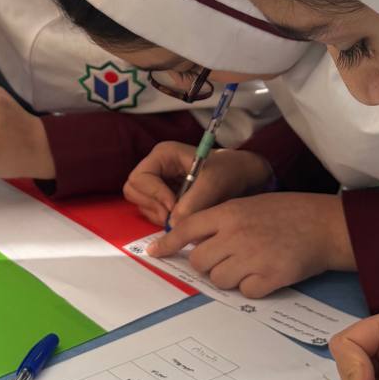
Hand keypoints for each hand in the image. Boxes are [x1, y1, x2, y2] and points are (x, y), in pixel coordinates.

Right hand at [124, 144, 270, 226]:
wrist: (244, 178)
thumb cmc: (229, 172)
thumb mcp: (214, 184)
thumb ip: (194, 202)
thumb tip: (173, 224)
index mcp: (163, 155)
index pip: (139, 178)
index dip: (153, 194)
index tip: (173, 206)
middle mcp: (156, 168)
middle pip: (134, 191)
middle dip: (153, 206)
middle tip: (174, 216)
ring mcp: (159, 184)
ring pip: (142, 205)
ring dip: (159, 215)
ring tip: (184, 216)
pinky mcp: (164, 199)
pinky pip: (153, 214)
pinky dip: (165, 220)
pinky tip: (184, 217)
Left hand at [146, 192, 355, 296]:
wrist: (325, 224)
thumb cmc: (288, 212)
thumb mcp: (249, 204)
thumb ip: (222, 220)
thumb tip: (196, 242)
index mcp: (229, 212)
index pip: (186, 228)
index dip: (167, 243)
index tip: (154, 253)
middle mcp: (235, 234)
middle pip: (200, 262)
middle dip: (208, 264)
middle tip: (227, 259)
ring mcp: (252, 257)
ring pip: (219, 280)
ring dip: (230, 277)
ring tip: (252, 263)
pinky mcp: (270, 278)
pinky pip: (245, 293)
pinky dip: (253, 287)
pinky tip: (267, 273)